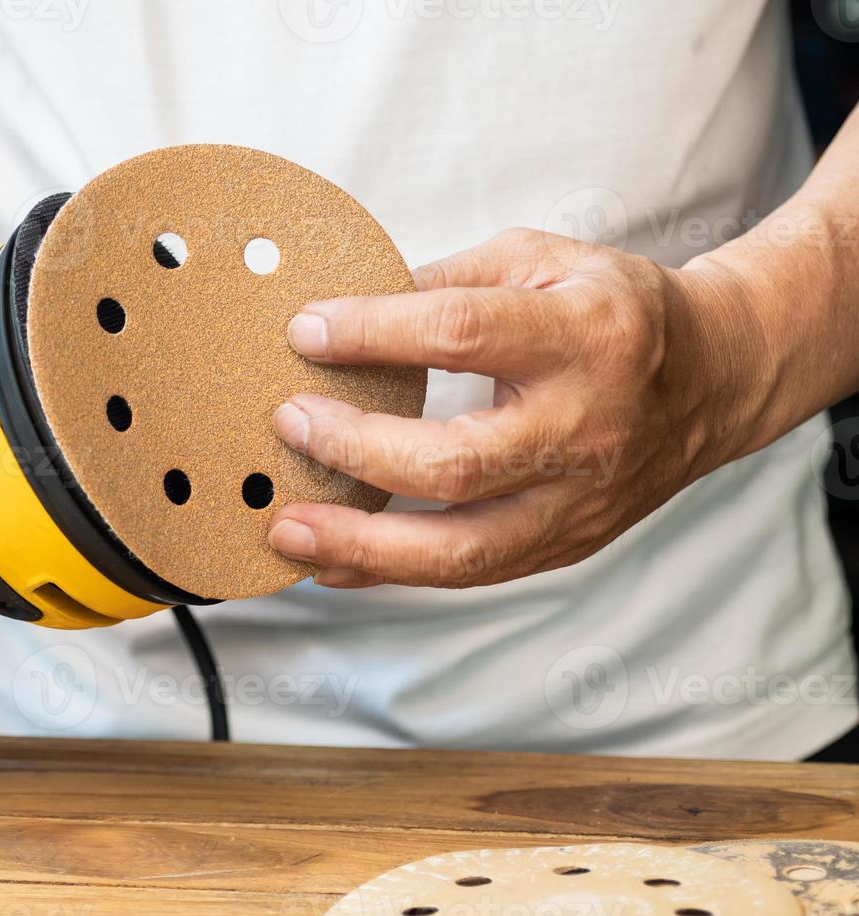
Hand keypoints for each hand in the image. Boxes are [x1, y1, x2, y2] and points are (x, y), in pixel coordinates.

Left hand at [266, 228, 767, 588]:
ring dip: (361, 545)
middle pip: (455, 464)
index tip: (305, 332)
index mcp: (588, 334)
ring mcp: (579, 500)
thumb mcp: (542, 259)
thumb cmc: (615, 312)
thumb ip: (446, 280)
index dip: (374, 333)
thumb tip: (344, 314)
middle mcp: (587, 426)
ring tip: (286, 529)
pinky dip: (390, 573)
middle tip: (289, 426)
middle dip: (355, 450)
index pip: (462, 335)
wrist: (713, 380)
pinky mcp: (567, 543)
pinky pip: (468, 573)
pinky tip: (333, 563)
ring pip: (460, 549)